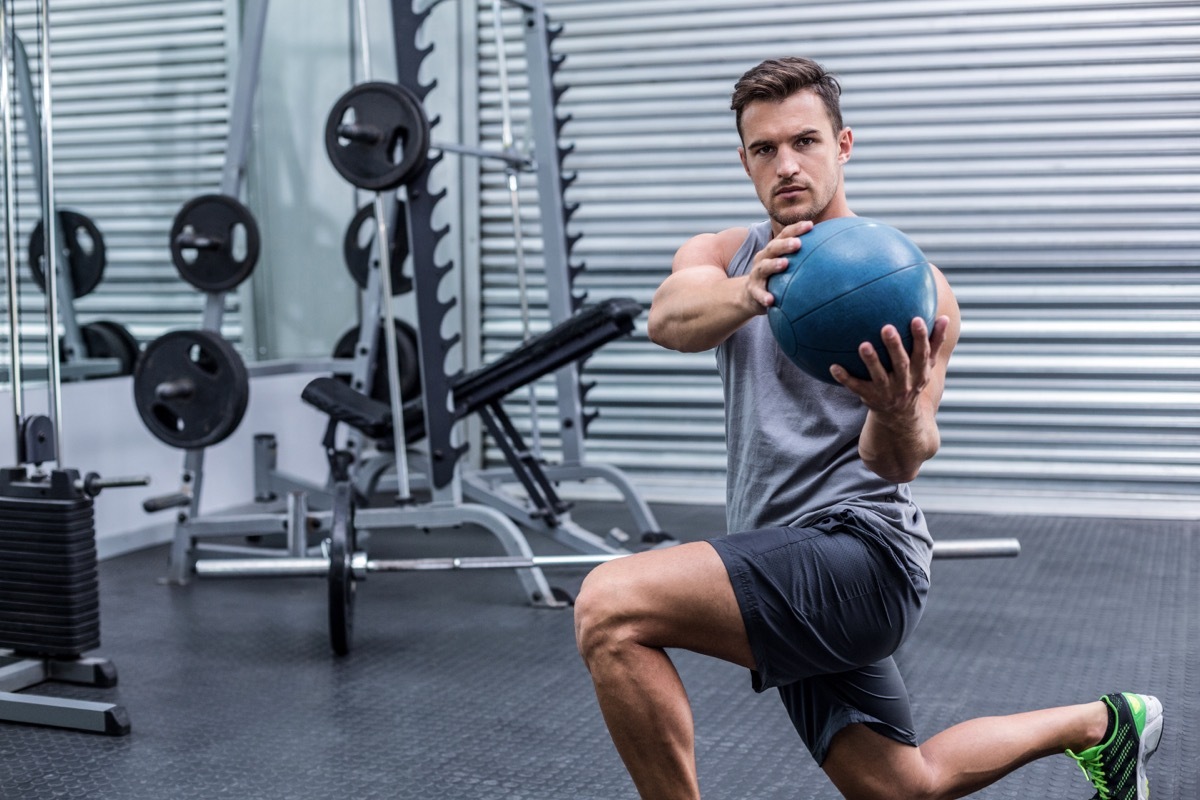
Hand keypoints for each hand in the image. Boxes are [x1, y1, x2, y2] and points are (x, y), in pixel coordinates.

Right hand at [743, 221, 812, 312]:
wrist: (751, 294)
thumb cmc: (776, 276)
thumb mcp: (788, 264)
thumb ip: (806, 257)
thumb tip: (837, 249)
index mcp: (774, 249)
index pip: (785, 235)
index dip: (796, 229)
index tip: (810, 225)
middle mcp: (763, 258)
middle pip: (773, 247)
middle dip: (785, 244)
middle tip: (798, 243)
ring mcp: (757, 274)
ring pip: (764, 267)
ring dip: (773, 264)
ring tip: (784, 264)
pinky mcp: (753, 290)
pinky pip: (758, 293)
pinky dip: (763, 296)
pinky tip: (770, 300)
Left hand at [831, 315, 950, 414]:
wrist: (901, 416)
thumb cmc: (913, 380)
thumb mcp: (927, 365)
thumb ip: (935, 342)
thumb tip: (945, 317)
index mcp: (919, 372)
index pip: (922, 353)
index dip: (921, 337)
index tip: (916, 319)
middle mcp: (904, 383)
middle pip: (901, 363)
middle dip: (895, 346)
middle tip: (887, 327)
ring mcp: (886, 391)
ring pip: (878, 376)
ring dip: (871, 361)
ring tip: (863, 345)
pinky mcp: (869, 397)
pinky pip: (855, 387)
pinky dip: (845, 378)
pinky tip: (833, 366)